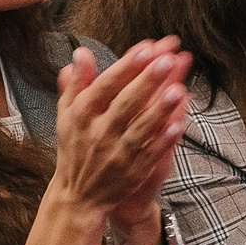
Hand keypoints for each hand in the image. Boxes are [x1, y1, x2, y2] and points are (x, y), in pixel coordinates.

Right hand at [51, 40, 190, 230]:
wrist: (77, 196)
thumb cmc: (74, 148)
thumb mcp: (67, 114)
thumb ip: (76, 83)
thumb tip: (81, 53)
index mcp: (81, 115)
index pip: (105, 87)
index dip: (125, 67)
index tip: (145, 48)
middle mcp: (98, 134)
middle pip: (125, 104)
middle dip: (147, 82)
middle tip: (167, 59)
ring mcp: (116, 154)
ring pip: (140, 129)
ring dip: (159, 110)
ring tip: (178, 89)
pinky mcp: (133, 172)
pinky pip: (150, 153)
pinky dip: (163, 140)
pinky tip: (179, 124)